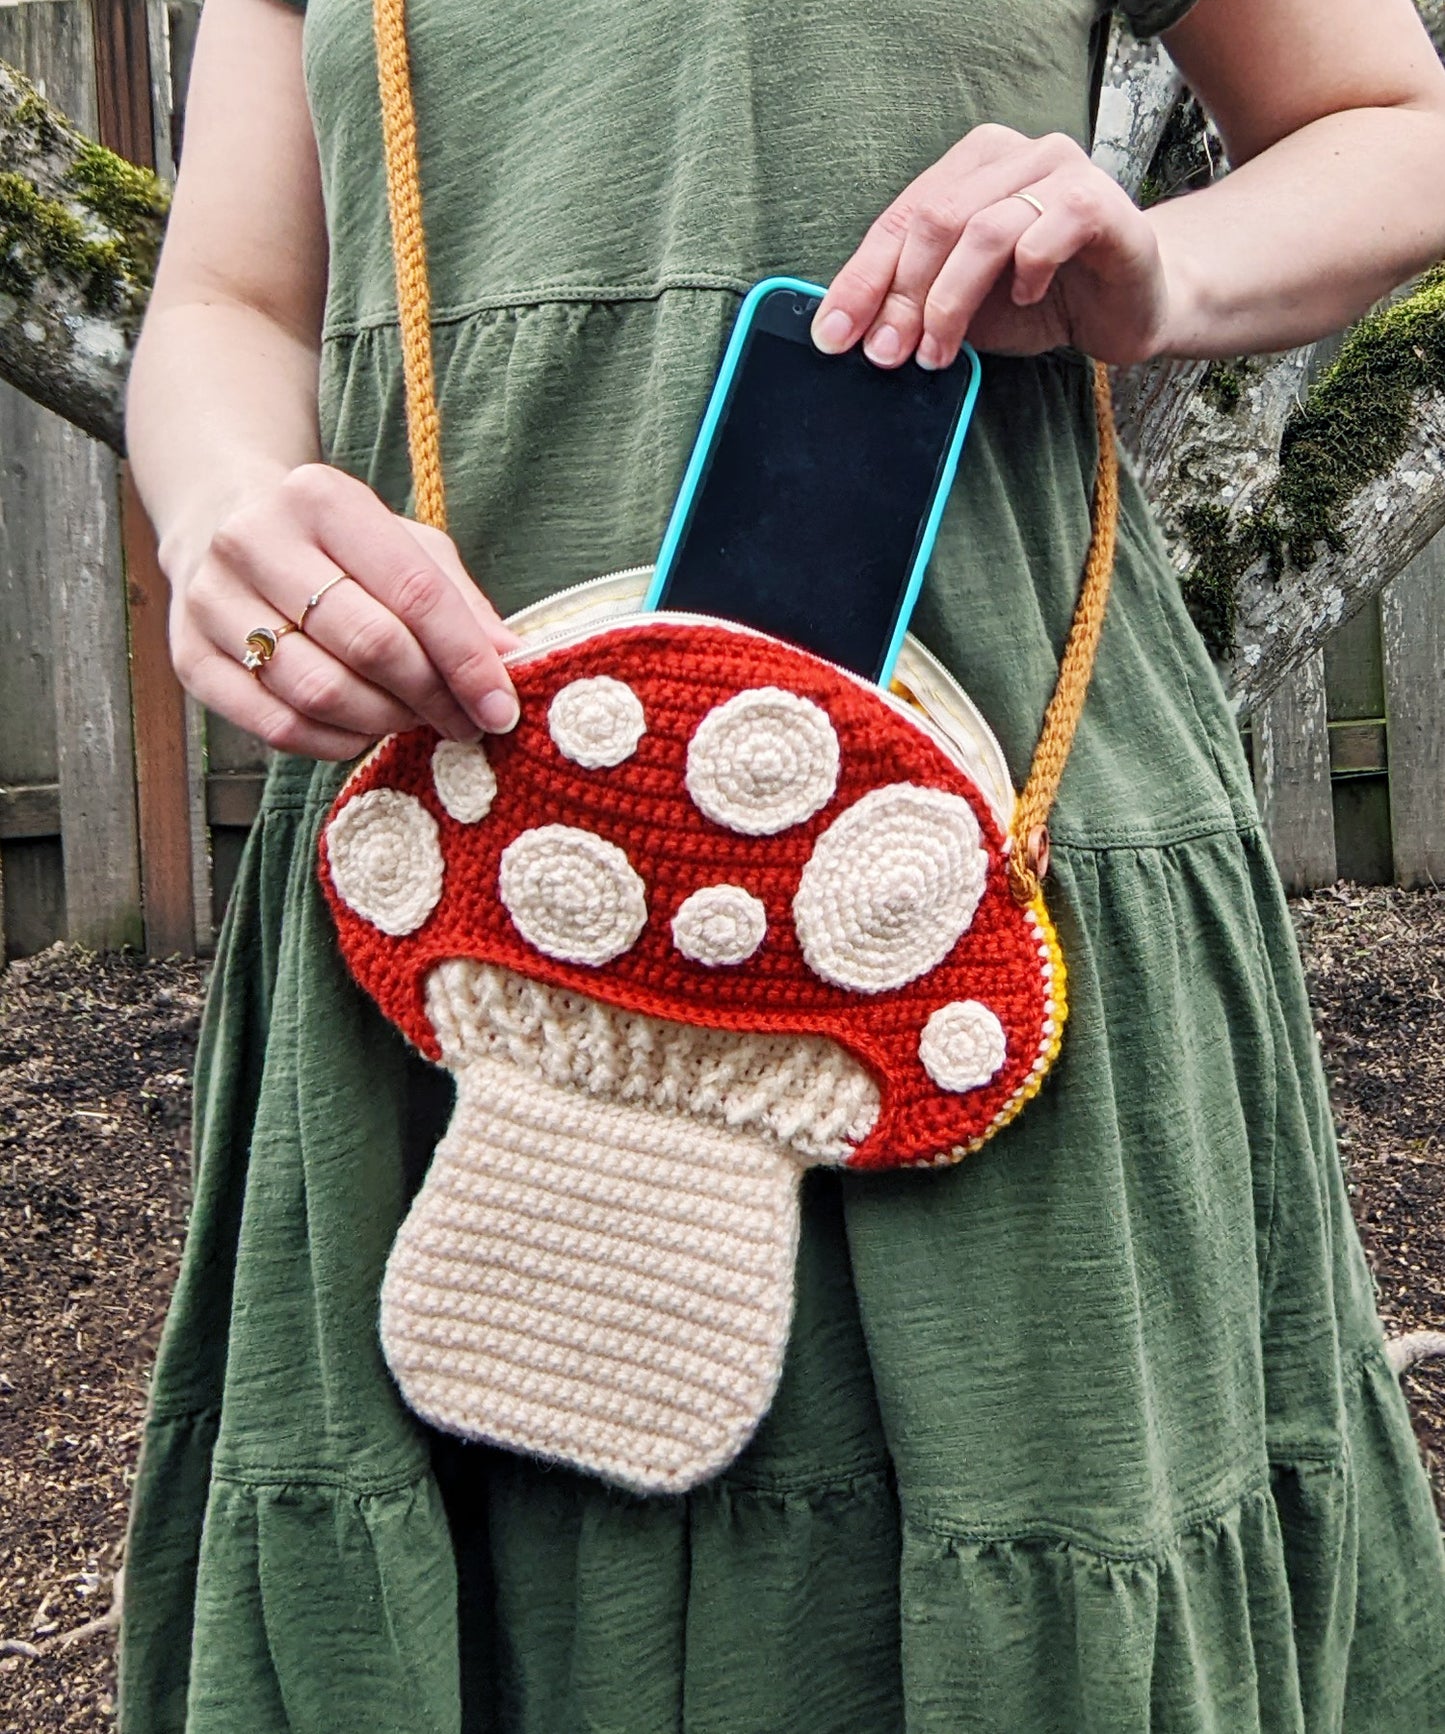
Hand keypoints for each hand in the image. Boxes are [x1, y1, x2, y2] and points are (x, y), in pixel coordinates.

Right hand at [167, 464, 522, 760]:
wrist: (220, 526)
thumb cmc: (334, 545)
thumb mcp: (403, 546)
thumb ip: (457, 600)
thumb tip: (510, 658)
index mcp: (321, 498)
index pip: (414, 591)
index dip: (467, 659)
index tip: (501, 708)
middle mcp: (255, 540)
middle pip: (368, 644)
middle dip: (429, 696)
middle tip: (460, 722)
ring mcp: (212, 600)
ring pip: (320, 691)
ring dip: (383, 722)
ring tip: (410, 719)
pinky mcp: (189, 657)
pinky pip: (276, 725)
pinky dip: (333, 742)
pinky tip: (360, 732)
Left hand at [812, 126, 1168, 369]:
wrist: (1128, 308)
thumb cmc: (1041, 300)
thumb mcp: (962, 308)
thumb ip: (914, 305)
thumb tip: (850, 331)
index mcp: (969, 167)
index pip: (899, 220)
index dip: (860, 281)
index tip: (834, 337)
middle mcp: (1012, 154)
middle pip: (933, 221)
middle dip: (902, 298)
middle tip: (888, 355)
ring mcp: (1060, 169)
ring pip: (982, 230)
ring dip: (950, 301)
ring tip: (940, 352)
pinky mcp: (1100, 201)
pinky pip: (1045, 232)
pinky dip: (1025, 273)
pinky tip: (1025, 300)